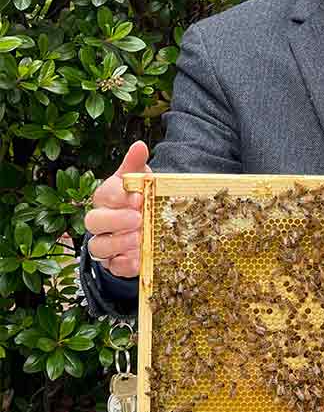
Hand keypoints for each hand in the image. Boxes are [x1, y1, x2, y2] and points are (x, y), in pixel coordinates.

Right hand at [84, 141, 151, 277]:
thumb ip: (136, 165)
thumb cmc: (137, 197)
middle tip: (138, 219)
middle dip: (115, 220)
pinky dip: (124, 264)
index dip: (119, 196)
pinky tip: (138, 260)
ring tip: (139, 239)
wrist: (142, 224)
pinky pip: (113, 266)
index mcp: (105, 197)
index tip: (139, 197)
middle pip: (94, 221)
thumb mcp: (138, 180)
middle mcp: (99, 220)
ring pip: (99, 246)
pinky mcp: (113, 262)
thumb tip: (140, 145)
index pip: (104, 194)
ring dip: (119, 243)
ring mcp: (104, 243)